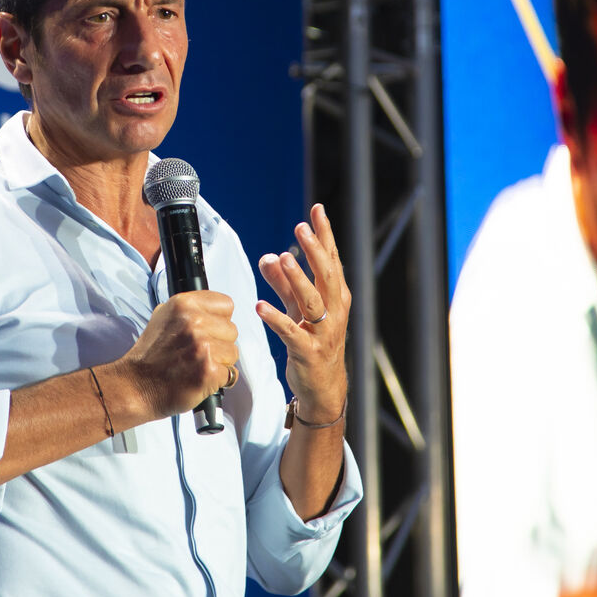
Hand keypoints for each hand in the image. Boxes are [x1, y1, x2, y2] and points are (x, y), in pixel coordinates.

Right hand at [110, 290, 238, 421]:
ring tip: (198, 366)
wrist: (136, 387)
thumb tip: (214, 311)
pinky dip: (219, 380)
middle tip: (198, 353)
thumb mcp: (162, 317)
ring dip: (221, 362)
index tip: (208, 331)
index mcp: (184, 304)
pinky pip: (230, 374)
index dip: (219, 321)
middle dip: (220, 343)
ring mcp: (203, 347)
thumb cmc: (149, 357)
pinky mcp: (209, 371)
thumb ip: (189, 310)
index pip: (226, 305)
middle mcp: (194, 322)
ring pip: (233, 352)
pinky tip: (201, 378)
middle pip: (232, 330)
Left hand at [256, 204, 350, 423]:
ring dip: (298, 279)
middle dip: (315, 250)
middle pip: (326, 276)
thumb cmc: (313, 342)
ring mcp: (323, 333)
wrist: (323, 387)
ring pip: (313, 301)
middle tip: (301, 228)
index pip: (332, 260)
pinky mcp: (307, 351)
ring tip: (285, 258)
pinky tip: (260, 306)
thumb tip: (269, 256)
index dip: (325, 235)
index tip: (317, 210)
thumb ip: (283, 282)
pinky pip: (291, 331)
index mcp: (336, 298)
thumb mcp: (298, 308)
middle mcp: (334, 312)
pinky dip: (276, 318)